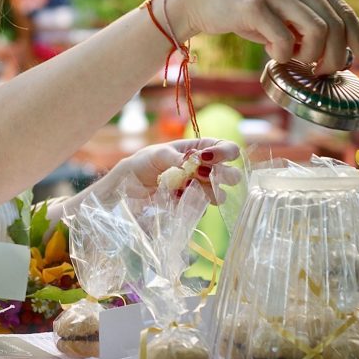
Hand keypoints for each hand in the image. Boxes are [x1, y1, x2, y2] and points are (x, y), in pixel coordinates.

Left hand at [91, 138, 240, 203]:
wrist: (126, 188)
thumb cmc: (143, 163)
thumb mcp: (157, 155)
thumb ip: (177, 158)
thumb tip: (195, 163)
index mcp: (200, 150)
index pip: (226, 148)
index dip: (226, 152)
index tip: (209, 157)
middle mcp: (205, 171)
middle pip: (231, 174)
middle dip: (225, 175)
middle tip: (204, 176)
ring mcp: (199, 191)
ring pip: (220, 195)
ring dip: (209, 192)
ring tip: (186, 188)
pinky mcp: (190, 209)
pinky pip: (201, 210)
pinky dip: (192, 205)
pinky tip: (176, 199)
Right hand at [165, 0, 358, 73]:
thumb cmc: (245, 10)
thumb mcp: (282, 12)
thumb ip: (307, 25)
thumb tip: (337, 57)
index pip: (346, 13)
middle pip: (336, 27)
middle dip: (334, 58)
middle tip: (319, 73)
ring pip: (318, 33)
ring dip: (310, 58)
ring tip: (294, 63)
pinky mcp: (255, 6)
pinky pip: (284, 42)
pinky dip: (282, 56)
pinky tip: (271, 55)